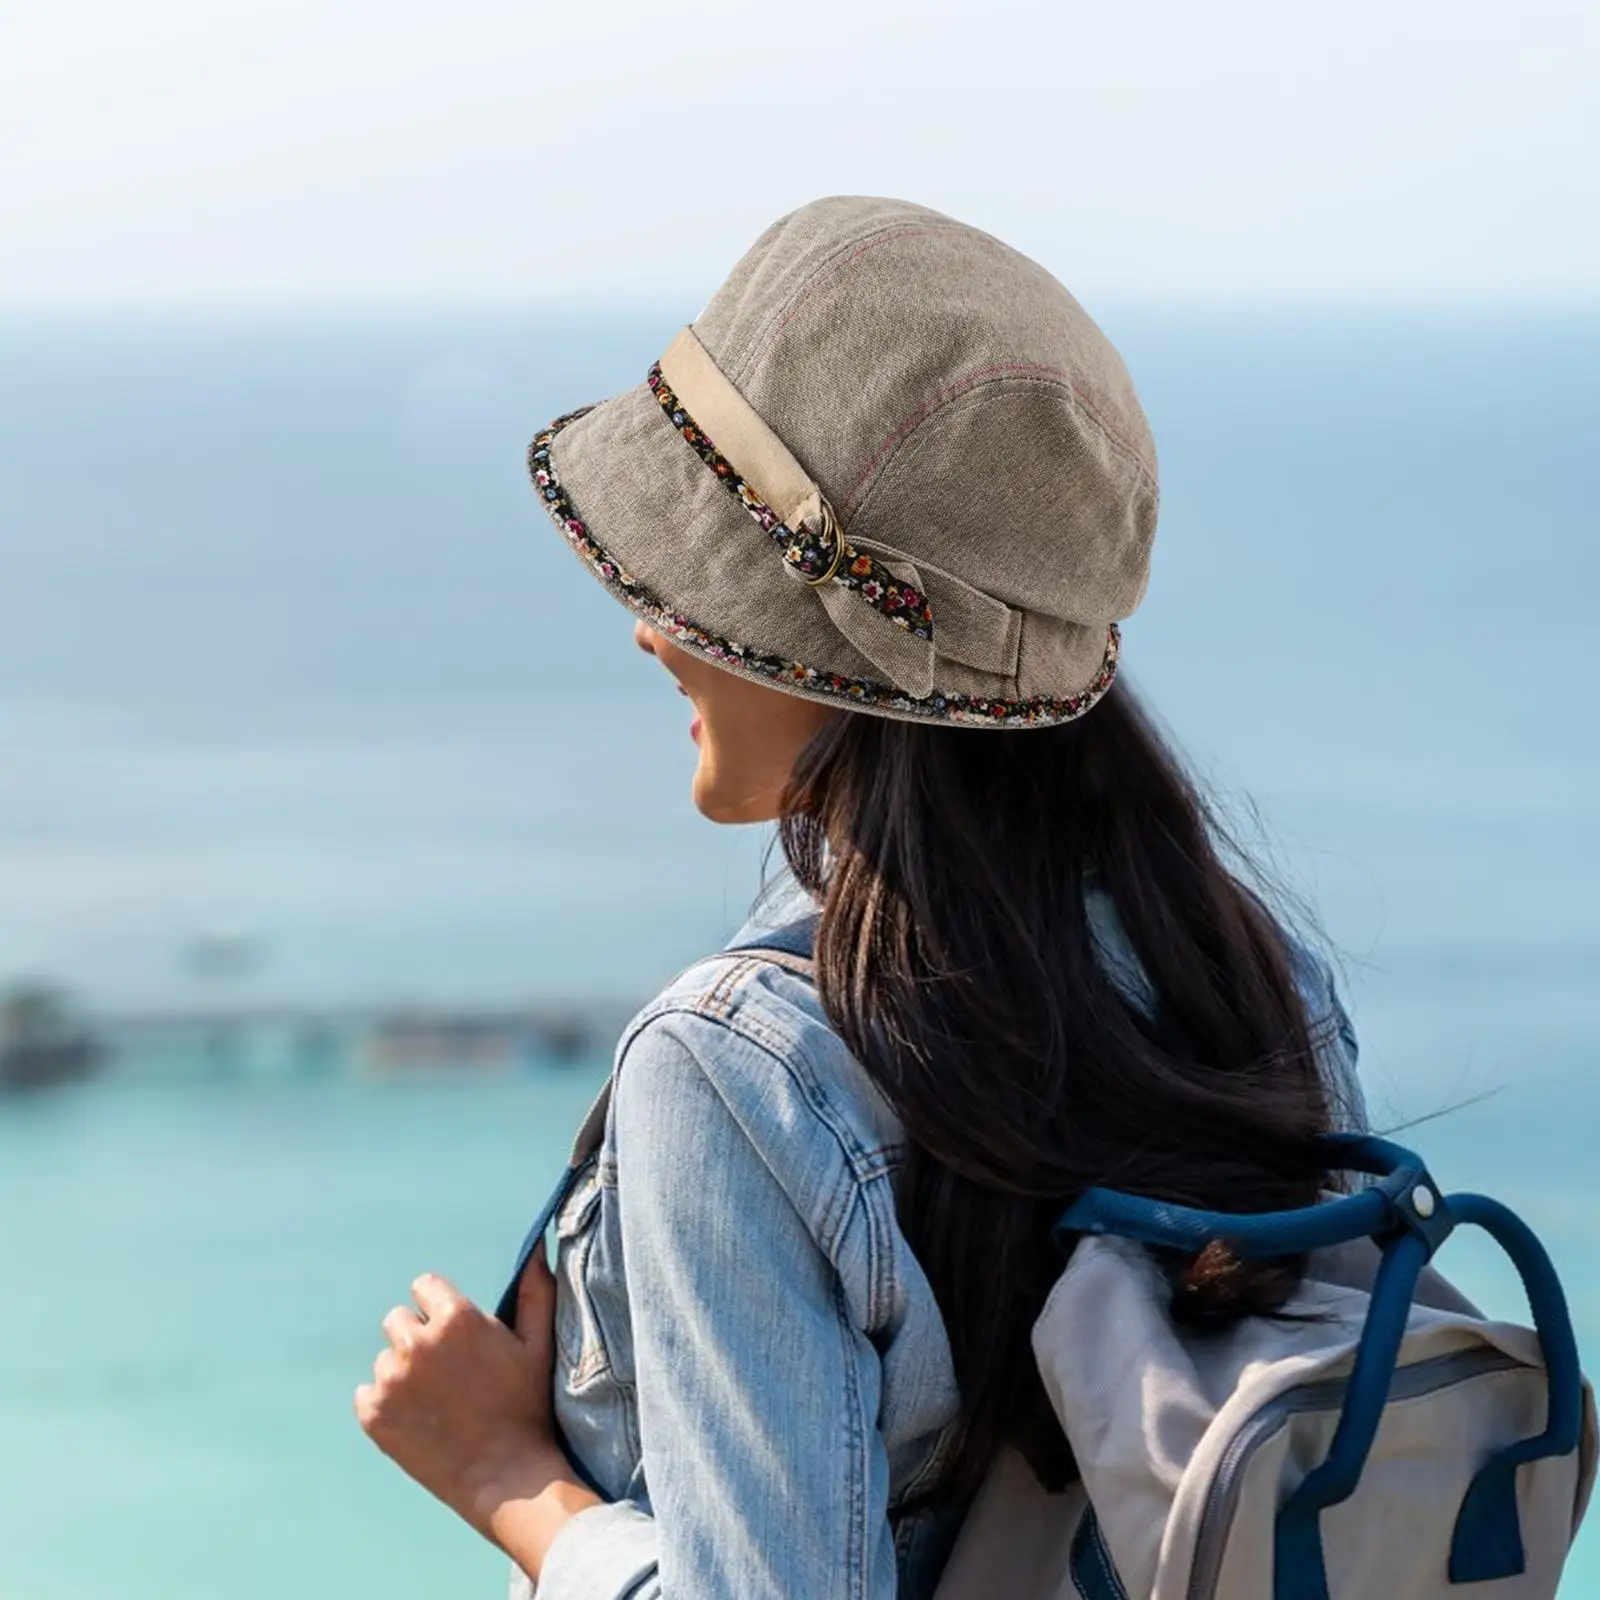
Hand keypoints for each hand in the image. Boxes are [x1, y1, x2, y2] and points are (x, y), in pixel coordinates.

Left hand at [355, 1252, 583, 1546]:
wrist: (506, 1477)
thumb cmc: (526, 1406)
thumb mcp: (538, 1344)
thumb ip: (535, 1289)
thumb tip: (536, 1246)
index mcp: (456, 1318)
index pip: (424, 1286)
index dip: (440, 1308)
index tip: (455, 1335)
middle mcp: (417, 1343)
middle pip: (399, 1320)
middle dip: (418, 1338)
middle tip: (447, 1371)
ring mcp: (391, 1380)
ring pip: (385, 1360)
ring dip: (404, 1373)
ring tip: (436, 1401)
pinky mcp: (373, 1415)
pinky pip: (366, 1393)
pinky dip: (384, 1403)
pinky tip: (416, 1419)